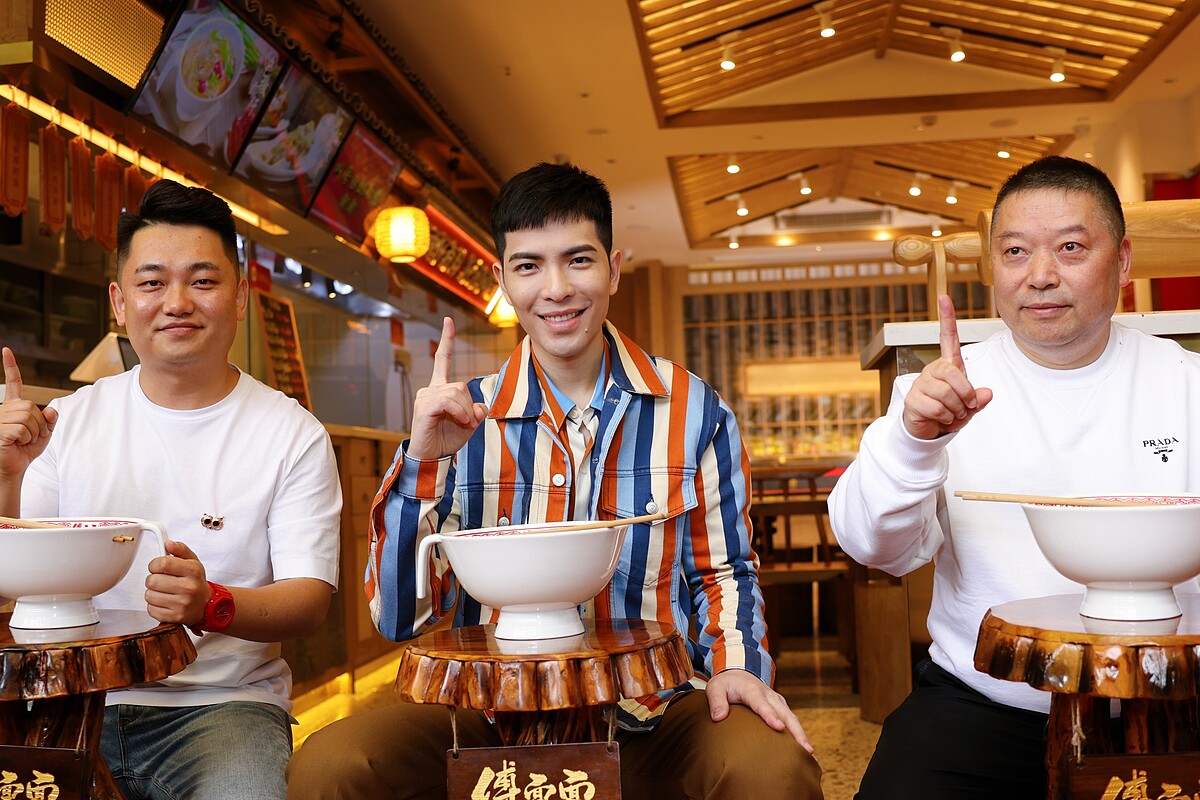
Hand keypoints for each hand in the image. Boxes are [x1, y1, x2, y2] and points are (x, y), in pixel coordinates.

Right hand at [0, 347, 57, 481]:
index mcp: (14, 407)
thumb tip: (51, 410)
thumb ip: (50, 420)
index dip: (11, 367)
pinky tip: (17, 443)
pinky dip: (27, 438)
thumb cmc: (25, 450)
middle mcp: (3, 410)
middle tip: (32, 436)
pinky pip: (22, 429)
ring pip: (28, 416)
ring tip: (24, 440)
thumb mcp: (44, 433)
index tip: (7, 350)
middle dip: (39, 423)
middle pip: (31, 406)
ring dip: (34, 432)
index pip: (14, 383)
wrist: (14, 467)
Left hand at [145, 539, 210, 625]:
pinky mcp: (175, 617)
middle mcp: (188, 588)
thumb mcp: (193, 562)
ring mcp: (182, 604)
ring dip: (153, 593)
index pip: (163, 563)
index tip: (157, 567)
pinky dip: (154, 606)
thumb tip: (168, 543)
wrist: (208, 605)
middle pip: (152, 580)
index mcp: (193, 571)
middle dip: (153, 579)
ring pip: (149, 595)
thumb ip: (180, 550)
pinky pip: (151, 610)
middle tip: (161, 581)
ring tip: (164, 592)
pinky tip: (165, 602)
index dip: (154, 564)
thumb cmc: (197, 582)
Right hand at [406, 317, 487, 459]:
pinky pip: (447, 402)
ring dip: (466, 411)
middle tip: (468, 422)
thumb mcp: (469, 424)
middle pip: (460, 385)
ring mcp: (425, 397)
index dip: (446, 340)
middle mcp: (430, 390)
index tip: (448, 321)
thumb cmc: (446, 440)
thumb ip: (476, 412)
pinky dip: (459, 412)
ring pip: (456, 393)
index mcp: (440, 390)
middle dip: (470, 405)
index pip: (441, 360)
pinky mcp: (424, 408)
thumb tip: (480, 407)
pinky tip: (459, 421)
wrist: (430, 458)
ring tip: (462, 424)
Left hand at [706, 668, 813, 753]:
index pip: (762, 705)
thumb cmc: (726, 684)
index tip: (779, 728)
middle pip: (785, 715)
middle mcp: (769, 696)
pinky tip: (806, 751)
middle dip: (796, 732)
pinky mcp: (781, 707)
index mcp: (752, 691)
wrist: (738, 672)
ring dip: (802, 736)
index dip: (770, 716)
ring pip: (792, 719)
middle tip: (806, 750)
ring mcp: (777, 702)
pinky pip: (792, 721)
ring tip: (811, 756)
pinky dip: (799, 735)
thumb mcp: (715, 688)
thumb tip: (719, 718)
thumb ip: (716, 702)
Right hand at [902, 295, 992, 439]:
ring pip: (947, 393)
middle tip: (966, 406)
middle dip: (965, 393)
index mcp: (948, 366)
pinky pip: (937, 407)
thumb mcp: (970, 406)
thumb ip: (979, 399)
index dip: (947, 318)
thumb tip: (986, 394)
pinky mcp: (913, 399)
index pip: (948, 338)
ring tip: (951, 413)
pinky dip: (946, 417)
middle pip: (952, 373)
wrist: (929, 431)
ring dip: (956, 409)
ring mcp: (921, 384)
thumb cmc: (949, 413)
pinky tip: (940, 418)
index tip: (944, 298)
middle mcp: (932, 370)